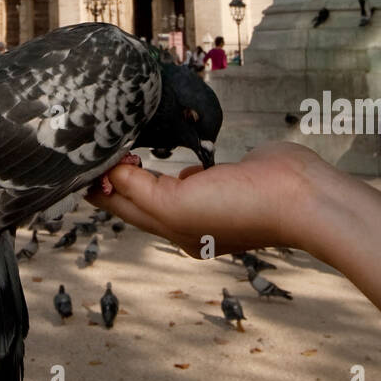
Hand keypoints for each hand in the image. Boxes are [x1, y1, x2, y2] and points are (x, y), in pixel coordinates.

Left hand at [86, 142, 327, 258]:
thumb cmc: (240, 207)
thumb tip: (111, 174)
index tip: (82, 162)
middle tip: (94, 149)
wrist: (298, 195)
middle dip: (116, 178)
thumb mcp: (177, 205)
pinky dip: (179, 169)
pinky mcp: (228, 179)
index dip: (102, 187)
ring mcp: (211, 200)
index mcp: (174, 232)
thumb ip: (139, 191)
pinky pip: (194, 176)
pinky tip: (174, 158)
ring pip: (165, 187)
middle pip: (140, 198)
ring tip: (124, 152)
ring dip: (144, 173)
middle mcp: (190, 220)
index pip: (125, 207)